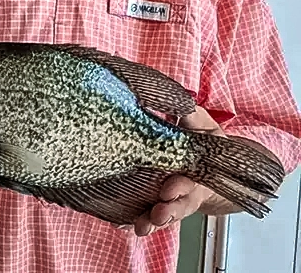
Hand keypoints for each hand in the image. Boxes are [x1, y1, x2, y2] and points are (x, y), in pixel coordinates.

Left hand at [130, 107, 223, 236]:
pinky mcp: (153, 201)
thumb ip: (190, 115)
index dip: (180, 187)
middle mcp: (185, 189)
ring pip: (163, 215)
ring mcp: (170, 199)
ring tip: (140, 227)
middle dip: (167, 211)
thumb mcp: (201, 124)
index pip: (190, 182)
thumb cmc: (202, 138)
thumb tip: (179, 101)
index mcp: (197, 171)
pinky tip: (121, 224)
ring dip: (151, 222)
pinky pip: (144, 214)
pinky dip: (132, 220)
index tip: (168, 190)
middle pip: (179, 205)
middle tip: (156, 215)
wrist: (208, 160)